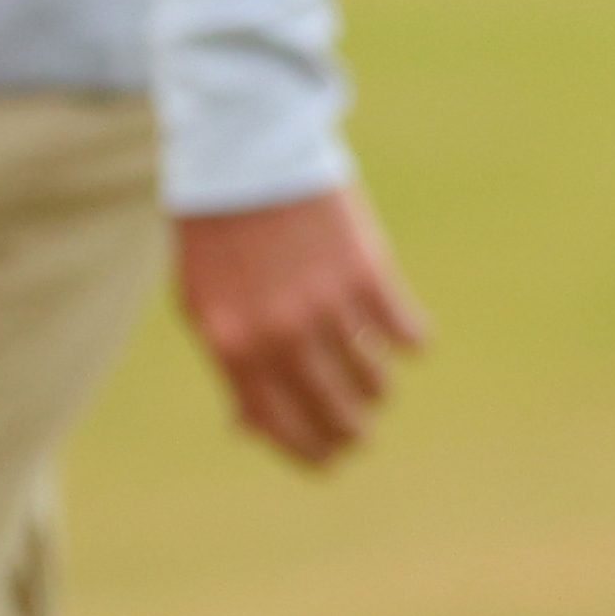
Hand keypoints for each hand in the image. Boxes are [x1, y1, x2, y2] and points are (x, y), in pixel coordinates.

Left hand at [175, 183, 427, 466]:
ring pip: (372, 378)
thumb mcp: (204, 306)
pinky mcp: (366, 270)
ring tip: (379, 385)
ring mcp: (325, 302)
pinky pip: (403, 332)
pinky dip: (410, 343)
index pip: (278, 424)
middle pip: (331, 410)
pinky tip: (408, 342)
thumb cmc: (219, 234)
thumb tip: (250, 430)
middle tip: (362, 436)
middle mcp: (280, 333)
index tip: (329, 462)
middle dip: (350, 434)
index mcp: (232, 345)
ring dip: (379, 390)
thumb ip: (230, 367)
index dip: (307, 452)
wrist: (247, 153)